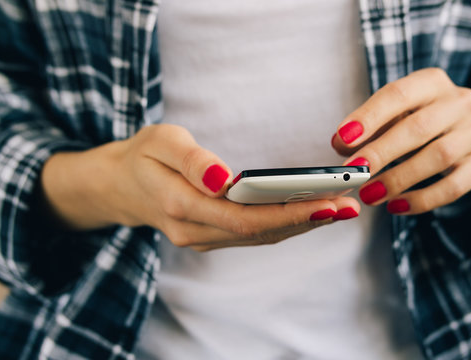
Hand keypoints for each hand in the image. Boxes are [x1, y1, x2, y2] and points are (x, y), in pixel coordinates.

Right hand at [41, 124, 359, 250]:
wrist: (120, 184)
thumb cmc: (143, 155)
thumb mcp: (159, 141)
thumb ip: (191, 160)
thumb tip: (226, 180)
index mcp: (181, 206)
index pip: (245, 217)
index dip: (288, 212)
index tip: (327, 201)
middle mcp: (195, 231)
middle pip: (260, 231)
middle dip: (307, 219)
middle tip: (349, 205)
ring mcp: (204, 238)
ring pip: (260, 237)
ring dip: (301, 224)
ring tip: (340, 208)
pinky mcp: (212, 236)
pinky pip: (254, 235)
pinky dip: (285, 225)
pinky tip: (311, 214)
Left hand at [332, 68, 470, 214]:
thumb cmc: (421, 124)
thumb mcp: (393, 117)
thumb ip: (366, 129)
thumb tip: (340, 145)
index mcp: (431, 83)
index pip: (398, 94)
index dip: (369, 117)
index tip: (343, 138)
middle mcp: (458, 103)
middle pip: (419, 127)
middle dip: (381, 152)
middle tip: (353, 172)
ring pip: (438, 157)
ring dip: (399, 178)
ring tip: (369, 194)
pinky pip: (454, 186)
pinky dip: (422, 199)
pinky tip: (395, 206)